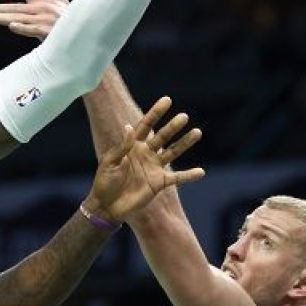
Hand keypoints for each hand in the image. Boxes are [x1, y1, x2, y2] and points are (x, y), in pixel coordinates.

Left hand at [0, 0, 69, 40]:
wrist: (84, 34)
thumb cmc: (71, 20)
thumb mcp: (63, 2)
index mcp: (42, 0)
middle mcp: (40, 8)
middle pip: (13, 7)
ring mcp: (43, 19)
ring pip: (17, 18)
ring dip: (0, 17)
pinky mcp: (47, 31)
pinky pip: (32, 29)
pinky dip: (22, 28)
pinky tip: (11, 26)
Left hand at [84, 96, 203, 223]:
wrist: (107, 205)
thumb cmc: (104, 181)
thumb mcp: (110, 162)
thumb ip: (122, 146)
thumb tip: (129, 127)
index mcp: (133, 145)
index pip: (146, 125)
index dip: (156, 113)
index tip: (167, 100)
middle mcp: (146, 153)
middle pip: (163, 137)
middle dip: (173, 127)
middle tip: (184, 116)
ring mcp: (154, 167)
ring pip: (173, 152)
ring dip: (185, 143)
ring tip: (197, 132)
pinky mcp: (159, 183)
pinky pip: (177, 178)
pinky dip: (189, 176)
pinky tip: (201, 172)